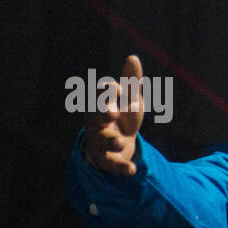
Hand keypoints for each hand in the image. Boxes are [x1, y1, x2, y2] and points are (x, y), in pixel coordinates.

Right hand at [82, 54, 144, 175]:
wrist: (119, 146)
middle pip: (94, 117)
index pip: (100, 96)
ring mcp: (100, 142)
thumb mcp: (130, 100)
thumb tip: (133, 57)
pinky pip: (112, 165)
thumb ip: (131, 82)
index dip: (107, 93)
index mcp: (101, 105)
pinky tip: (131, 170)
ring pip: (102, 141)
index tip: (118, 89)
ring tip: (121, 140)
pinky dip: (121, 167)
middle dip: (102, 113)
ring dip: (111, 140)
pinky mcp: (107, 161)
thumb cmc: (122, 118)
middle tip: (112, 112)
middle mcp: (96, 123)